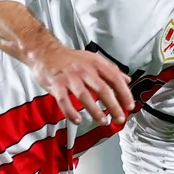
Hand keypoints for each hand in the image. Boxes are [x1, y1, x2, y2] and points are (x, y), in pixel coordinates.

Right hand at [0, 0, 133, 126]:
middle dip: (113, 106)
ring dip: (95, 111)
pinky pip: (64, 101)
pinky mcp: (56, 85)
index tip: (129, 106)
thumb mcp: (92, 59)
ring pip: (85, 96)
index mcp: (95, 63)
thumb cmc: (69, 59)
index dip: (124, 93)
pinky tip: (78, 120)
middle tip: (120, 118)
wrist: (44, 52)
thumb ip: (110, 70)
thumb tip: (127, 80)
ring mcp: (69, 78)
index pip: (115, 78)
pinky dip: (71, 112)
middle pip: (103, 89)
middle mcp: (84, 70)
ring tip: (103, 121)